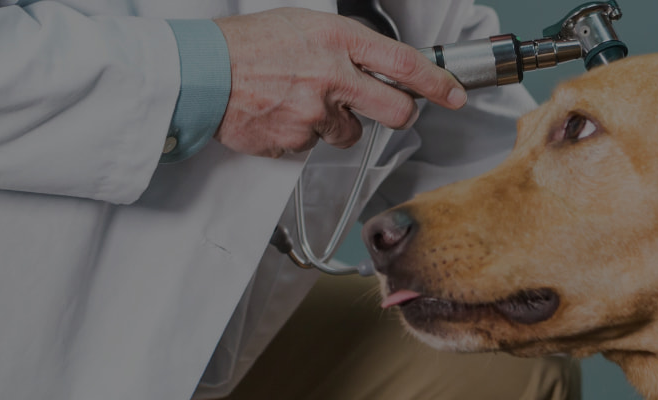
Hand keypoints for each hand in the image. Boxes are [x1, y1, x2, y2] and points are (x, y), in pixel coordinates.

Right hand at [213, 8, 466, 157]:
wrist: (203, 71)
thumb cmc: (250, 45)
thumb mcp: (307, 26)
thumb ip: (346, 46)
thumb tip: (377, 65)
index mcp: (339, 40)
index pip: (404, 64)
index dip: (437, 83)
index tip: (454, 93)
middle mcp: (333, 77)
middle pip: (396, 111)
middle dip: (401, 114)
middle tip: (392, 111)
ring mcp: (315, 113)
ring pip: (350, 133)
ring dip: (335, 123)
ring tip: (301, 101)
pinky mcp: (295, 141)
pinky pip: (313, 145)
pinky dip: (301, 134)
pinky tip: (280, 113)